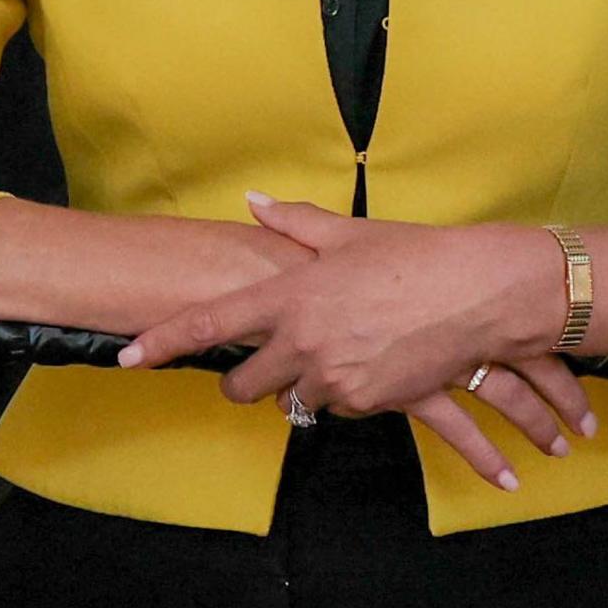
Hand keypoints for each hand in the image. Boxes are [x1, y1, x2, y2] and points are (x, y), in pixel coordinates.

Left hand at [116, 195, 594, 492]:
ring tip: (338, 354)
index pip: (207, 326)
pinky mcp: (366, 404)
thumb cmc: (416, 256)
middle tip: (260, 367)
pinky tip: (372, 363)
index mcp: (288, 295)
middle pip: (243, 385)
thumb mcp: (352, 235)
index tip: (128, 355)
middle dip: (246, 381)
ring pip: (294, 400)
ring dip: (303, 385)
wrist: (479, 295)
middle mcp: (301, 341)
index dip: (160, 343)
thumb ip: (294, 222)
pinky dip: (346, 393)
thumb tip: (254, 200)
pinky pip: (338, 407)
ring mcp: (333, 377)